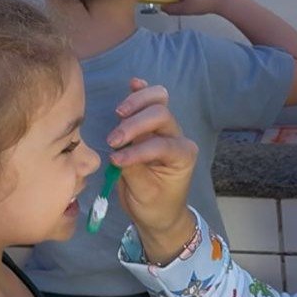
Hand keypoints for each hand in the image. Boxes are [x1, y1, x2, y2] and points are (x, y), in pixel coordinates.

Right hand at [109, 79, 197, 258]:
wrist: (159, 213)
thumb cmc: (155, 206)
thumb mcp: (144, 194)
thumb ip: (133, 170)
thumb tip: (117, 151)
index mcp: (183, 156)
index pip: (160, 144)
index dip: (136, 151)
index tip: (115, 161)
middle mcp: (177, 138)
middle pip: (160, 114)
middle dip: (135, 124)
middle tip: (113, 140)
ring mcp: (165, 130)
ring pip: (158, 102)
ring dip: (137, 103)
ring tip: (119, 113)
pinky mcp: (152, 127)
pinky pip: (150, 103)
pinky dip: (141, 93)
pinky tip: (133, 84)